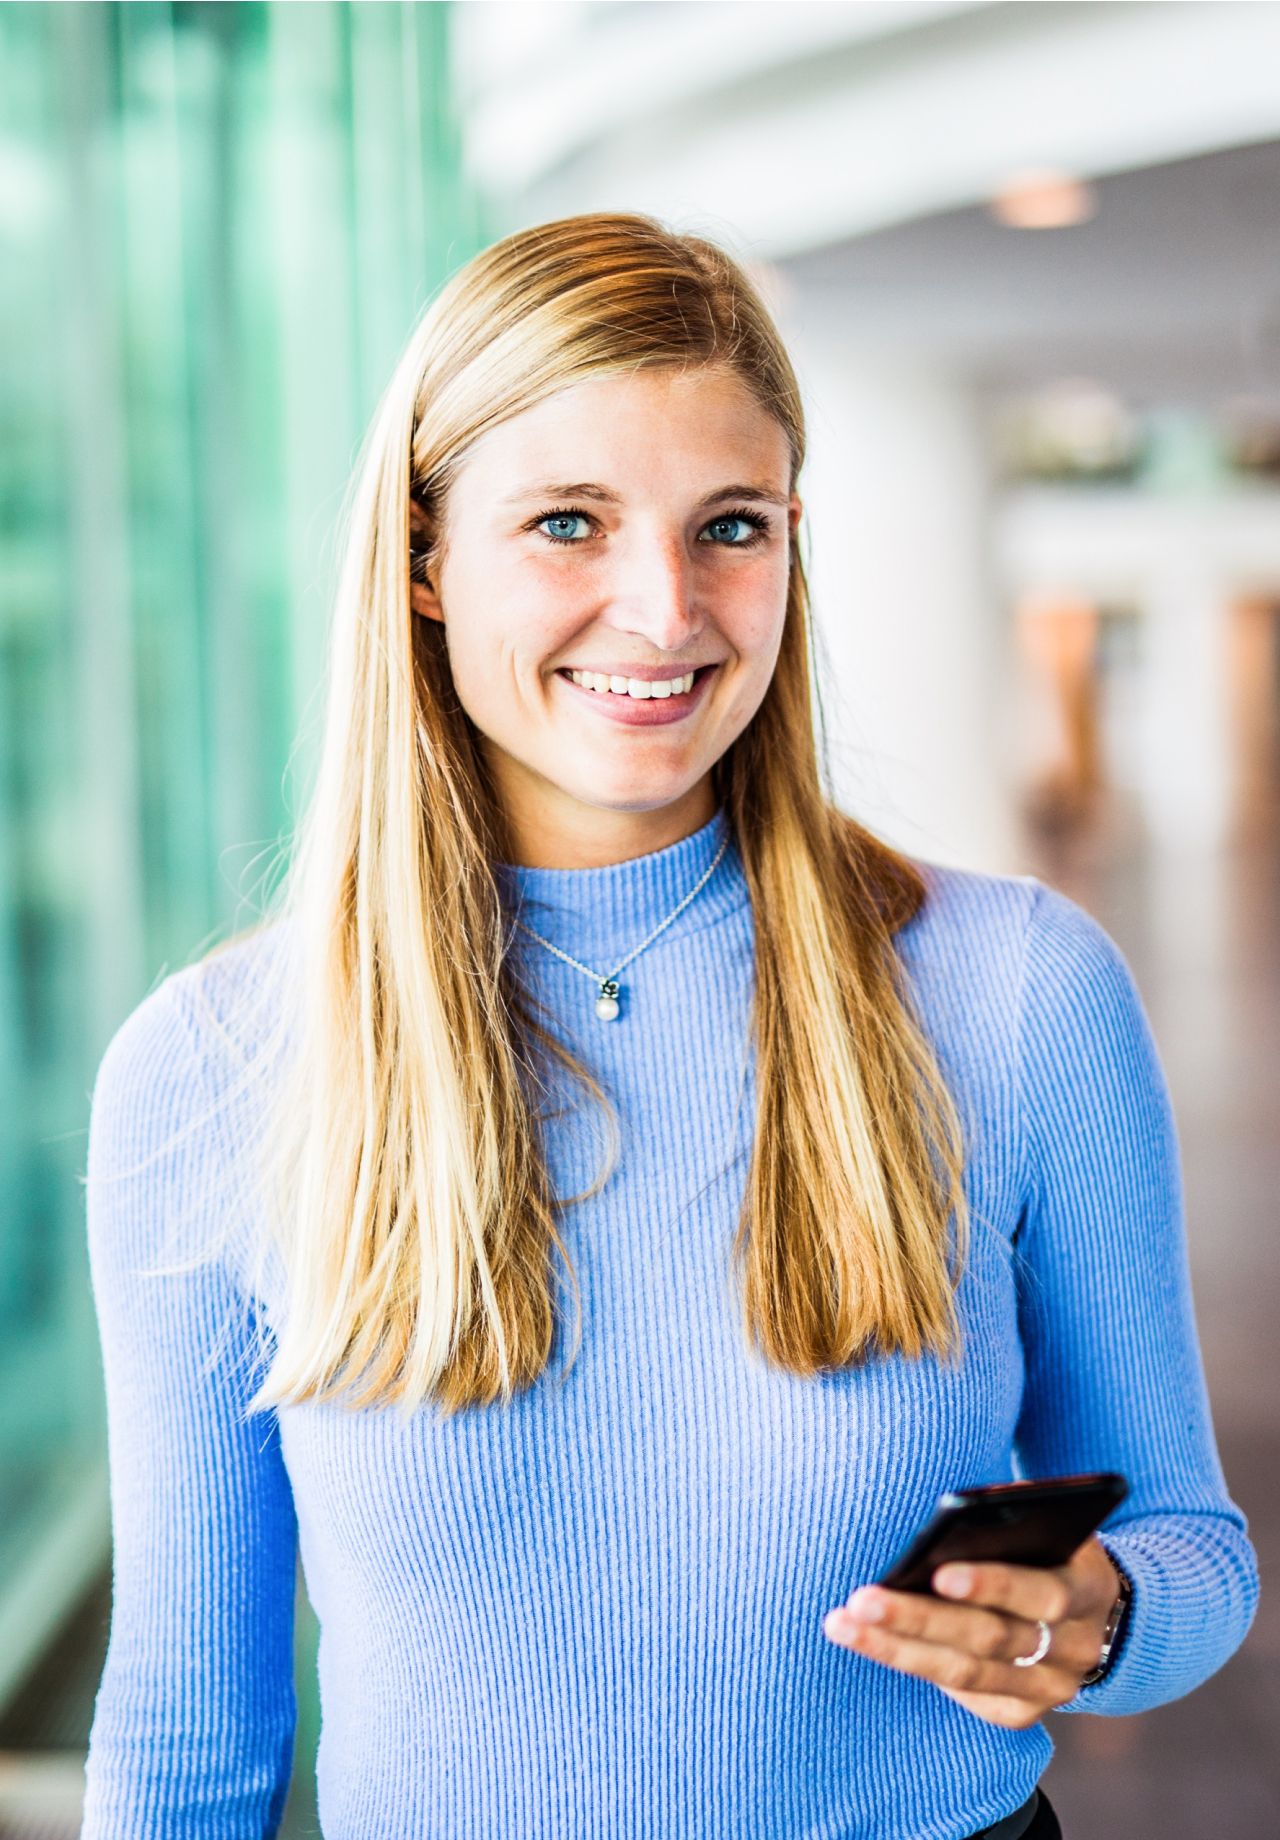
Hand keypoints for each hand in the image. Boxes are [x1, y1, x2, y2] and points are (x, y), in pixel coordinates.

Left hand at [822, 1535, 1121, 1728]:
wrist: (1096, 1612)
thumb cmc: (1049, 1546)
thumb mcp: (1048, 1524)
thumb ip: (1010, 1517)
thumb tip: (951, 1509)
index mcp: (1088, 1588)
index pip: (1040, 1592)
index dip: (991, 1584)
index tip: (937, 1571)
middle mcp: (1076, 1648)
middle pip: (990, 1638)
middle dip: (920, 1618)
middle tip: (861, 1600)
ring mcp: (1052, 1688)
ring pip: (966, 1673)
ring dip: (899, 1649)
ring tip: (844, 1624)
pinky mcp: (1025, 1712)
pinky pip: (966, 1698)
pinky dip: (918, 1668)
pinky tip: (874, 1645)